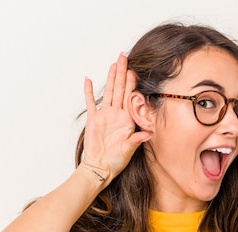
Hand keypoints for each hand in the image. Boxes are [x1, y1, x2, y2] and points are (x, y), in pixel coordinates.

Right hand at [80, 53, 150, 180]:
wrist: (100, 167)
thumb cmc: (116, 161)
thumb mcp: (129, 150)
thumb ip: (137, 140)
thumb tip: (149, 134)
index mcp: (127, 120)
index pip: (130, 97)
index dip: (132, 83)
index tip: (134, 70)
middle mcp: (117, 114)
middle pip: (120, 89)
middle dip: (122, 72)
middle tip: (123, 57)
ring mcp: (105, 116)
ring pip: (108, 92)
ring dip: (110, 78)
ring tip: (112, 64)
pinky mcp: (93, 120)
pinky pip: (91, 103)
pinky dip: (89, 92)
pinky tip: (89, 80)